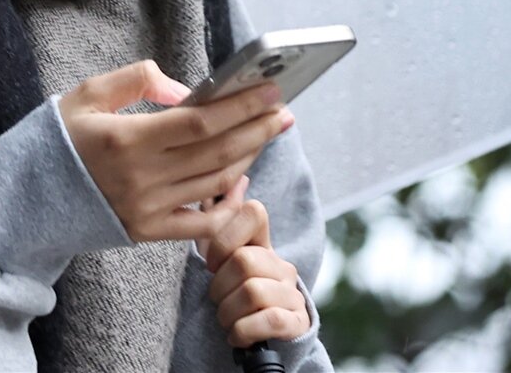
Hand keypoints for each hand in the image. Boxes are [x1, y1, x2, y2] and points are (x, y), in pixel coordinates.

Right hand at [57, 60, 293, 243]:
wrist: (28, 197)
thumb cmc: (61, 138)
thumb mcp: (88, 94)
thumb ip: (138, 81)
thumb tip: (187, 91)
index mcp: (125, 139)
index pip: (199, 123)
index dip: (240, 108)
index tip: (269, 92)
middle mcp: (140, 178)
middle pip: (216, 153)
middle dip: (256, 130)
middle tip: (282, 112)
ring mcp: (146, 209)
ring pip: (214, 184)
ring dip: (248, 158)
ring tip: (266, 135)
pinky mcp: (147, 232)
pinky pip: (200, 224)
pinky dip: (227, 204)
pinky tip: (241, 180)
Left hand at [202, 193, 309, 347]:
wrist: (264, 333)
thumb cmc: (235, 290)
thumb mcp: (223, 255)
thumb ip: (223, 215)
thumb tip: (238, 177)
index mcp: (263, 243)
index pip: (253, 212)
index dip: (223, 239)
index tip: (213, 263)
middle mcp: (282, 264)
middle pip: (243, 260)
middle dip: (219, 286)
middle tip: (217, 298)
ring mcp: (292, 292)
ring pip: (252, 292)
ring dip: (227, 312)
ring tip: (227, 318)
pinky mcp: (297, 321)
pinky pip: (269, 320)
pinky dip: (243, 331)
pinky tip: (237, 333)